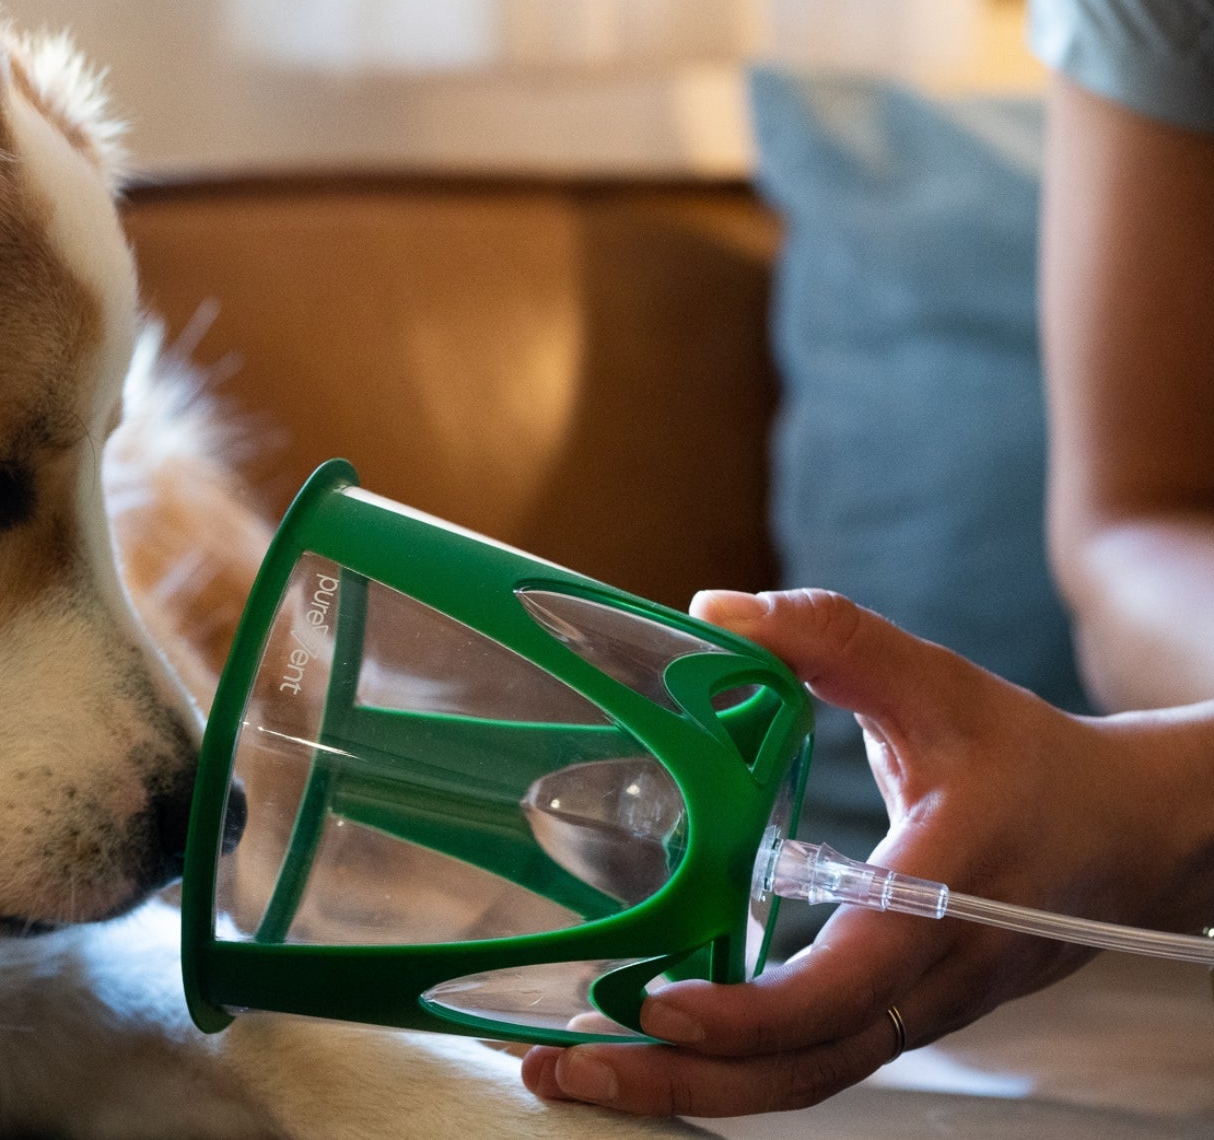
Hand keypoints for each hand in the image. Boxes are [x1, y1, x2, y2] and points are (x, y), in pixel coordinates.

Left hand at [519, 588, 1213, 1116]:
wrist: (1134, 841)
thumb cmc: (1034, 764)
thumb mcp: (938, 683)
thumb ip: (832, 639)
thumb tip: (711, 612)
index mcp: (942, 898)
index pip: (845, 983)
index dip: (752, 1011)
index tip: (659, 1005)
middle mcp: (927, 978)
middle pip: (803, 1067)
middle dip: (679, 1082)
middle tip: (567, 1069)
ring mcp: (913, 1012)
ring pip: (800, 1081)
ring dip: (686, 1088)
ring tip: (575, 1072)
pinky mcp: (895, 1019)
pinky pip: (807, 1064)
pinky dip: (723, 1070)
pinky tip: (641, 1050)